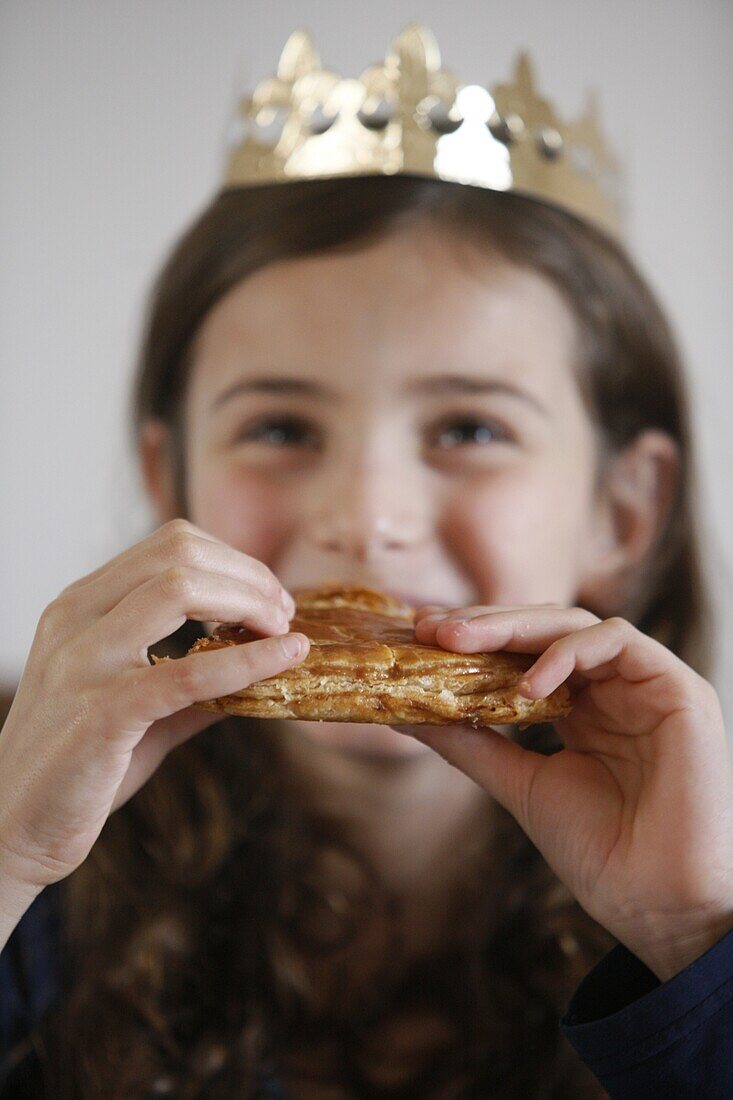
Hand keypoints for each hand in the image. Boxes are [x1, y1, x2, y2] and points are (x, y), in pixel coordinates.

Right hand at [0, 519, 309, 903]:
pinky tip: (287, 658)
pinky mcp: (102, 713)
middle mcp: (75, 619)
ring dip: (250, 602)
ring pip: (180, 589)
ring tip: (284, 631)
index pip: (170, 545)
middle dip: (249, 576)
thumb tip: (262, 668)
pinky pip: (189, 671)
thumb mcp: (137, 707)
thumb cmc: (76, 770)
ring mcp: (83, 662)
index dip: (234, 562)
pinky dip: (248, 661)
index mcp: (79, 606)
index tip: (270, 598)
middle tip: (285, 613)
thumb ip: (193, 683)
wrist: (10, 830)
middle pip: (180, 554)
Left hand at [390, 604, 732, 980]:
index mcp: (583, 708)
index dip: (476, 638)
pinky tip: (526, 684)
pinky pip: (616, 640)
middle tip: (431, 628)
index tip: (422, 636)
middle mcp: (614, 688)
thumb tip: (406, 714)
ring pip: (575, 622)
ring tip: (458, 642)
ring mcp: (646, 684)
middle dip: (484, 623)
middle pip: (544, 628)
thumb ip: (471, 743)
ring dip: (512, 626)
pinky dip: (565, 652)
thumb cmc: (600, 851)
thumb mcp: (520, 783)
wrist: (656, 902)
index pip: (525, 651)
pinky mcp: (677, 688)